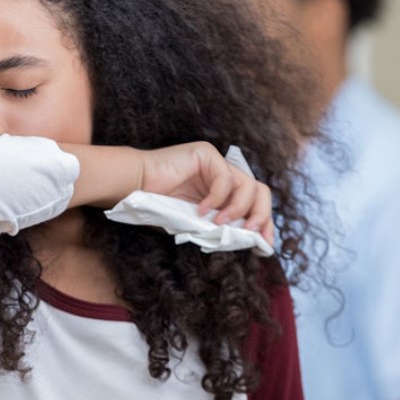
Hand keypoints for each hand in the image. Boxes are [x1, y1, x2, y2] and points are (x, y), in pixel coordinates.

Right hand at [140, 142, 273, 244]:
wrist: (134, 187)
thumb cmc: (159, 207)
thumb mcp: (197, 223)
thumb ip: (220, 228)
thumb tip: (249, 241)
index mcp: (224, 191)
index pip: (255, 203)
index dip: (265, 223)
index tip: (265, 245)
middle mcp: (224, 175)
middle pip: (260, 191)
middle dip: (261, 215)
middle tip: (251, 233)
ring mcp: (217, 163)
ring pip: (248, 184)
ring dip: (238, 209)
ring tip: (219, 223)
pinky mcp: (207, 154)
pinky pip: (225, 178)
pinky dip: (217, 198)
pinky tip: (201, 210)